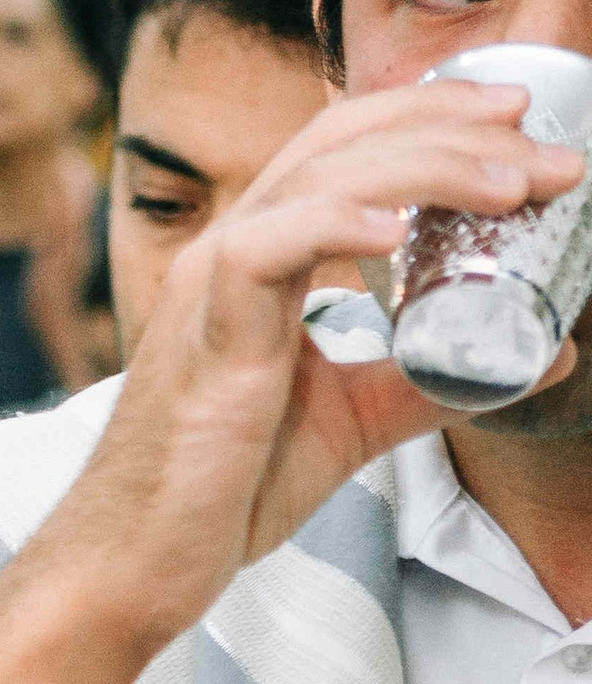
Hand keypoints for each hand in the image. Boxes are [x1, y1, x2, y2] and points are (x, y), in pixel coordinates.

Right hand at [0, 76, 580, 683]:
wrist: (134, 564)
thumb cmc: (220, 495)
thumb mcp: (352, 422)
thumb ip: (432, 383)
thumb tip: (545, 356)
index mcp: (261, 257)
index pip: (350, 147)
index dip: (438, 118)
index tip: (525, 125)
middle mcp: (231, 249)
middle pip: (345, 138)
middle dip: (456, 128)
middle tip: (550, 152)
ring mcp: (211, 286)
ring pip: (320, 178)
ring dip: (428, 168)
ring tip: (511, 186)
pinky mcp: (204, 336)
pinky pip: (267, 250)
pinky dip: (338, 224)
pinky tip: (401, 229)